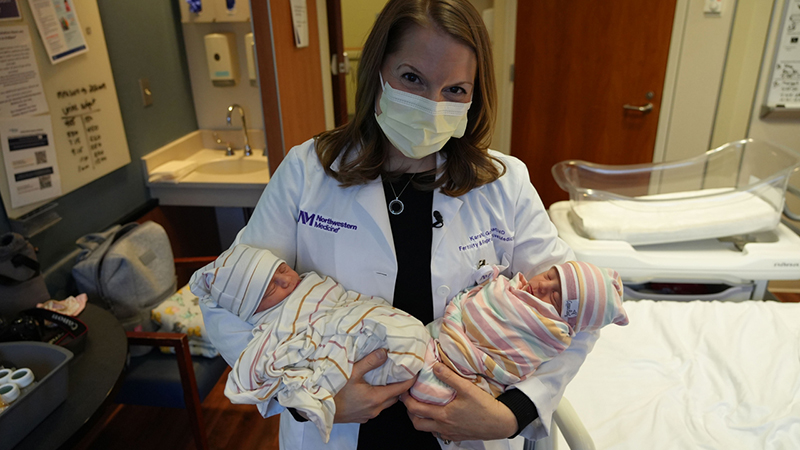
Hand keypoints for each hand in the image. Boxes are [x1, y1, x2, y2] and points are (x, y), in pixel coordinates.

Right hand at [333, 348, 416, 422]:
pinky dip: (378, 398)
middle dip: (400, 386)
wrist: (318, 408)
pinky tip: (371, 389)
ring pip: (385, 403)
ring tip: (386, 379)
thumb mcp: (352, 372)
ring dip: (388, 392)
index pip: (401, 389)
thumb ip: (370, 361)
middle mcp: (375, 409)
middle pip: (395, 397)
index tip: (416, 370)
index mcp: (376, 398)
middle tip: (401, 372)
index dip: (410, 379)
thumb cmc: (333, 391)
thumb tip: (385, 352)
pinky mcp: (361, 417)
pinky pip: (375, 408)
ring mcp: (368, 415)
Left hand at [400, 362, 516, 441]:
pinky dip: (434, 425)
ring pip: (428, 430)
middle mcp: (444, 426)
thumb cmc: (485, 407)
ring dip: (422, 420)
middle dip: (410, 413)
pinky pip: (440, 433)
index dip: (406, 400)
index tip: (403, 392)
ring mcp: (450, 433)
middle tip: (409, 402)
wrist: (501, 423)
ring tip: (423, 408)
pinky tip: (440, 417)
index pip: (416, 409)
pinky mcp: (457, 437)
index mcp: (443, 415)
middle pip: (417, 424)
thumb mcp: (467, 388)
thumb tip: (435, 366)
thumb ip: (450, 376)